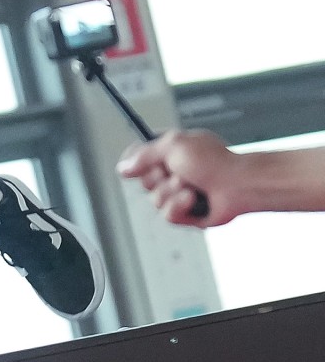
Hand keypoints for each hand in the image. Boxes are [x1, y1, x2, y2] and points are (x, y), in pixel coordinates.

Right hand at [118, 129, 240, 226]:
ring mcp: (179, 192)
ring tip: (190, 188)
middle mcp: (174, 171)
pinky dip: (179, 207)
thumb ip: (143, 155)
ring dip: (171, 193)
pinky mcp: (186, 212)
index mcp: (171, 151)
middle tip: (175, 172)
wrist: (239, 186)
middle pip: (144, 181)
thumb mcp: (173, 146)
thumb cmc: (214, 162)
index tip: (134, 165)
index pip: (139, 156)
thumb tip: (122, 167)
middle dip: (157, 179)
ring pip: (154, 200)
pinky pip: (167, 215)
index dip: (134, 161)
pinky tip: (192, 201)